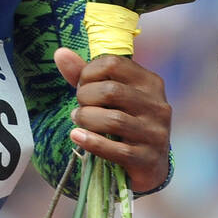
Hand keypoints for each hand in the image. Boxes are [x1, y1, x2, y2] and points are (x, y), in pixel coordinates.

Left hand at [54, 48, 171, 194]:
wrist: (149, 164)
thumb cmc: (125, 121)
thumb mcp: (109, 96)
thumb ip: (85, 75)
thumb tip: (60, 53)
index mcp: (149, 82)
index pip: (113, 64)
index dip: (88, 73)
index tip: (82, 86)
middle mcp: (157, 105)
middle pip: (112, 91)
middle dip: (85, 97)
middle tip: (79, 107)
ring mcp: (155, 133)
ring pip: (114, 120)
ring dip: (87, 119)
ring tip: (78, 120)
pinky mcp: (148, 158)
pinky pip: (117, 150)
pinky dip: (92, 142)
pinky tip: (77, 137)